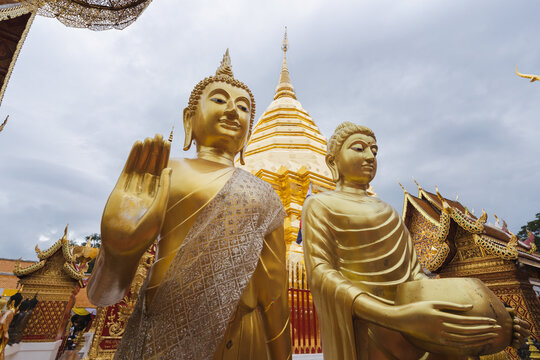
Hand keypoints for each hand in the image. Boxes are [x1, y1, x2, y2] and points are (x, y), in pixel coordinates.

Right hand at [101, 134, 170, 256]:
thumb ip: (163, 190)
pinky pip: (127, 171)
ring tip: (149, 137)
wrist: (122, 247)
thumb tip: (169, 169)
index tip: (168, 144)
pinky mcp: (119, 190)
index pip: (162, 173)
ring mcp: (132, 190)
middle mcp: (146, 192)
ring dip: (145, 152)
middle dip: (155, 152)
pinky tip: (136, 146)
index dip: (165, 158)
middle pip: (152, 167)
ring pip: (140, 167)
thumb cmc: (144, 234)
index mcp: (158, 197)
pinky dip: (132, 158)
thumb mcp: (158, 210)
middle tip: (160, 135)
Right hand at [394, 301, 500, 348]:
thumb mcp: (433, 303)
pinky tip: (477, 343)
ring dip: (479, 339)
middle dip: (484, 331)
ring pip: (465, 340)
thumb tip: (469, 307)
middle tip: (497, 329)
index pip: (466, 321)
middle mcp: (442, 329)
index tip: (492, 321)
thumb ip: (452, 305)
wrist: (401, 320)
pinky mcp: (438, 342)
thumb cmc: (416, 309)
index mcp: (442, 318)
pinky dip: (469, 345)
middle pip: (468, 332)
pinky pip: (457, 345)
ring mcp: (440, 337)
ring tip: (491, 337)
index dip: (481, 322)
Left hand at [506, 307, 530, 348]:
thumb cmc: (502, 320)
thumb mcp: (505, 315)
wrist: (495, 330)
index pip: (526, 325)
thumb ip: (509, 312)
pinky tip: (512, 340)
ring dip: (519, 337)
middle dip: (521, 330)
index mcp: (521, 326)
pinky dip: (516, 343)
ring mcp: (518, 340)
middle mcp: (522, 334)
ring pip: (523, 340)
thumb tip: (513, 310)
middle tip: (515, 326)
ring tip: (514, 333)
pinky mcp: (514, 345)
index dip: (522, 323)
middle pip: (527, 333)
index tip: (514, 320)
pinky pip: (518, 346)